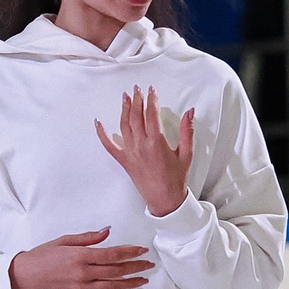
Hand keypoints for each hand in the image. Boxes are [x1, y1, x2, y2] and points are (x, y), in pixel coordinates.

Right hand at [9, 227, 152, 288]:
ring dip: (130, 284)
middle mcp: (83, 273)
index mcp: (80, 256)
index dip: (129, 253)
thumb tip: (108, 232)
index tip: (142, 251)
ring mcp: (81, 288)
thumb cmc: (43, 255)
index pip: (112, 255)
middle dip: (135, 267)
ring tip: (143, 280)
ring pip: (112, 287)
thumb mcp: (65, 240)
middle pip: (116, 271)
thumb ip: (88, 238)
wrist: (26, 275)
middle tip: (149, 265)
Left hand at [96, 87, 194, 217]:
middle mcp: (141, 146)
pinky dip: (102, 133)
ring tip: (125, 97)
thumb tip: (191, 112)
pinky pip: (109, 145)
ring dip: (124, 110)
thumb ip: (187, 131)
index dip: (152, 99)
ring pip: (124, 126)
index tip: (152, 89)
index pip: (152, 114)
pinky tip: (98, 123)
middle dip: (137, 100)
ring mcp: (130, 153)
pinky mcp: (124, 161)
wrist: (165, 200)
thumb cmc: (176, 178)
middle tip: (137, 88)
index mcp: (157, 143)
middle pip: (136, 116)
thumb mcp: (186, 154)